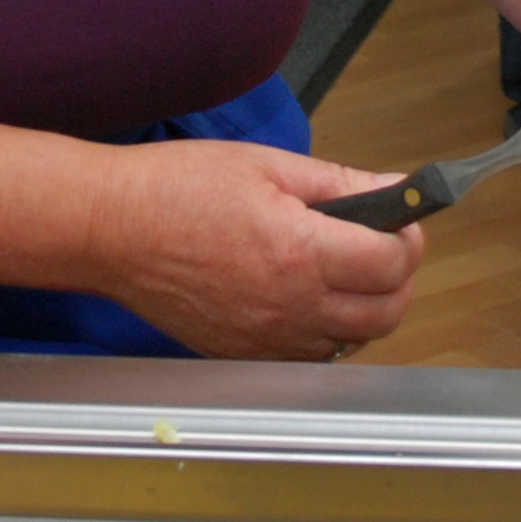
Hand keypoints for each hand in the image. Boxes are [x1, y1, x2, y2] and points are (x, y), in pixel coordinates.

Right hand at [84, 141, 423, 360]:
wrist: (111, 229)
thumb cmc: (178, 187)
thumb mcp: (266, 165)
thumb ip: (339, 182)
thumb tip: (394, 187)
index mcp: (299, 251)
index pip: (393, 263)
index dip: (410, 238)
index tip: (402, 220)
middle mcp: (290, 306)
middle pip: (386, 314)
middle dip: (399, 279)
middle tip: (384, 248)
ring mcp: (266, 338)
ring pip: (353, 342)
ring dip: (366, 309)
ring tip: (346, 271)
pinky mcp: (243, 354)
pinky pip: (310, 357)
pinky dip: (326, 332)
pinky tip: (309, 298)